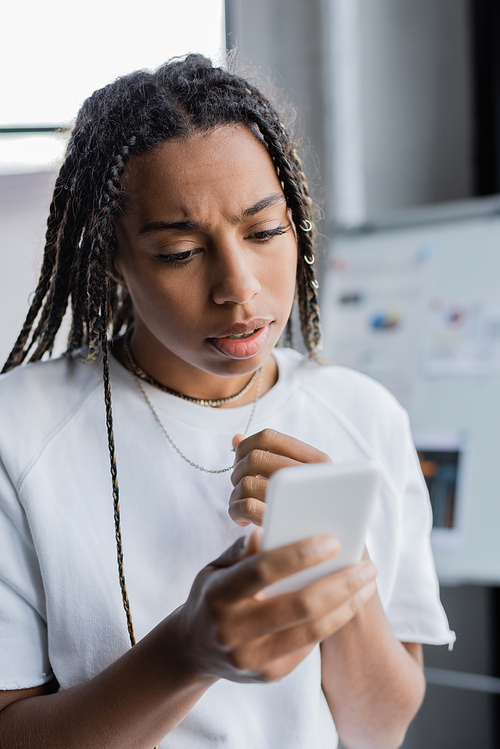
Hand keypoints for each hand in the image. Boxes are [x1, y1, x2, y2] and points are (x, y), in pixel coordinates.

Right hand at [173, 531, 376, 684]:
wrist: (192, 651)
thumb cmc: (212, 596)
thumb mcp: (215, 568)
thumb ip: (241, 551)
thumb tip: (268, 530)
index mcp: (218, 594)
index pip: (263, 570)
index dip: (299, 554)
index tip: (333, 540)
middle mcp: (232, 630)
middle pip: (299, 605)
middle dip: (340, 583)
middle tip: (368, 566)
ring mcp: (251, 657)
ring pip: (312, 630)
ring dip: (347, 605)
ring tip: (367, 584)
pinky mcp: (268, 675)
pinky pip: (309, 647)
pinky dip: (332, 622)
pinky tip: (347, 604)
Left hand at [229, 428, 330, 525]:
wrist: (326, 550)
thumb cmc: (306, 508)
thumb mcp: (293, 477)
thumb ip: (265, 455)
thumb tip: (235, 439)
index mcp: (318, 460)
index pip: (268, 437)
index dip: (245, 447)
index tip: (241, 462)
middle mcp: (313, 476)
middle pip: (254, 458)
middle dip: (237, 472)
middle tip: (240, 486)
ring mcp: (299, 501)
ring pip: (247, 483)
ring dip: (235, 494)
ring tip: (242, 504)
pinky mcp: (284, 525)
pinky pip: (246, 507)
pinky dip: (235, 511)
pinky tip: (242, 519)